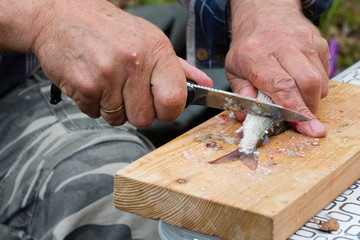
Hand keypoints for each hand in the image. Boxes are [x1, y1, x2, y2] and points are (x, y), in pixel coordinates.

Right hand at [30, 0, 211, 126]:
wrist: (61, 15)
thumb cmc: (109, 29)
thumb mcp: (150, 39)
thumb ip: (178, 67)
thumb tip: (203, 85)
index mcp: (156, 50)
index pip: (175, 100)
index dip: (168, 110)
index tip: (160, 106)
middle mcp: (134, 62)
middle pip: (145, 118)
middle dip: (136, 110)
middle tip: (126, 91)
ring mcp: (108, 74)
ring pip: (118, 119)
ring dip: (113, 108)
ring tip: (107, 83)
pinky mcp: (84, 86)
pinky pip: (95, 114)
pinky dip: (93, 105)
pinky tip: (92, 82)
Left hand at [225, 0, 328, 136]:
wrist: (264, 12)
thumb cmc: (248, 44)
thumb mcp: (233, 68)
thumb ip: (240, 93)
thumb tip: (246, 117)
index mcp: (255, 54)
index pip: (281, 87)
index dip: (295, 111)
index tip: (307, 127)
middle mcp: (281, 44)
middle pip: (306, 84)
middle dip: (307, 109)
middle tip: (301, 119)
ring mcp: (303, 41)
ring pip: (319, 80)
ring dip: (312, 98)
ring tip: (296, 98)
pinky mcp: (317, 41)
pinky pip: (325, 72)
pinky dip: (317, 86)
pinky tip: (301, 82)